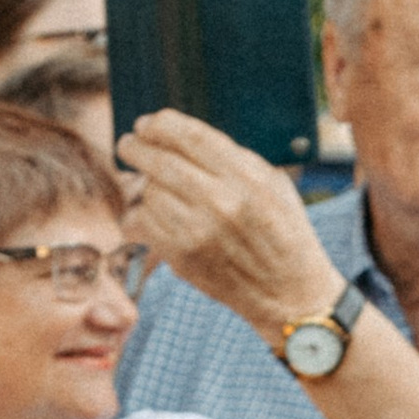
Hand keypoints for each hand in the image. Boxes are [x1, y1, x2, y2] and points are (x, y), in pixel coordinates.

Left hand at [115, 110, 338, 335]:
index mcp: (248, 179)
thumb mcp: (274, 185)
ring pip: (151, 191)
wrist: (290, 294)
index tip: (147, 123)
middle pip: (161, 161)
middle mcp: (221, 203)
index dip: (160, 124)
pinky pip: (147, 222)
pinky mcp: (183, 258)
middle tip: (128, 144)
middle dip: (136, 148)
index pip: (191, 136)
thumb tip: (180, 135)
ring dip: (148, 185)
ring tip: (160, 187)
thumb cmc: (285, 233)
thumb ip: (234, 158)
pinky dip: (147, 214)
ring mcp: (199, 233)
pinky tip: (160, 213)